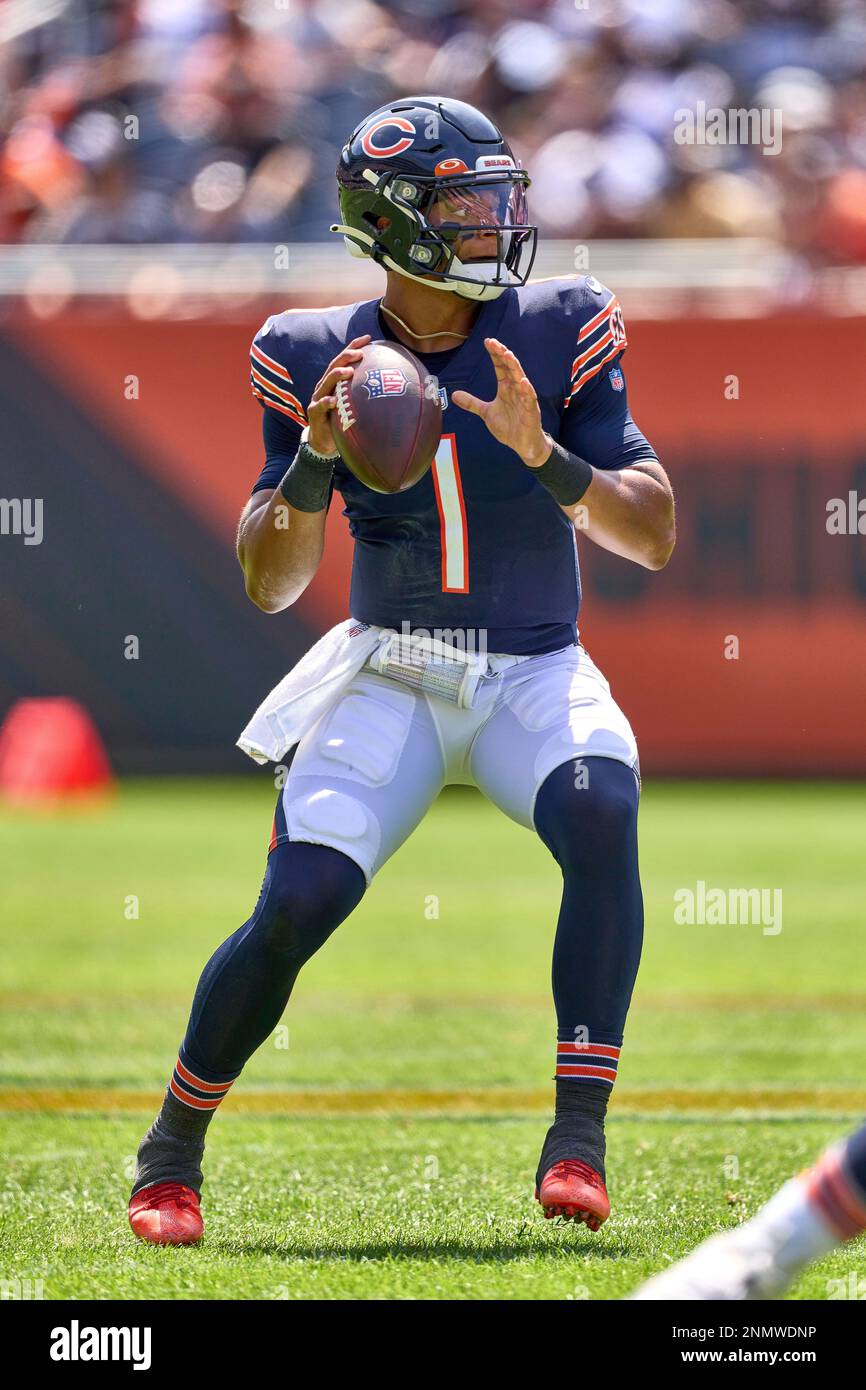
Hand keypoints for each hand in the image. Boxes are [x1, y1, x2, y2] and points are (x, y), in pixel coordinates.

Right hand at [306, 334, 371, 454]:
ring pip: (326, 382)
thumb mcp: (354, 405)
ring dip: (337, 375)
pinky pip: (319, 406)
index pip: (344, 360)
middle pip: (334, 366)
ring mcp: (318, 397)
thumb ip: (366, 395)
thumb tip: (394, 389)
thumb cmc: (342, 420)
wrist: (324, 441)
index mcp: (335, 381)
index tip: (368, 338)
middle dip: (346, 357)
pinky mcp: (314, 412)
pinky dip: (326, 402)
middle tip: (360, 353)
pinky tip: (333, 401)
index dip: (354, 347)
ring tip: (349, 371)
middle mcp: (325, 386)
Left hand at [452, 338, 551, 466]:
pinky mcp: (531, 411)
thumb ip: (472, 403)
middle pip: (510, 368)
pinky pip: (529, 399)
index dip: (494, 354)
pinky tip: (523, 381)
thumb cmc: (509, 426)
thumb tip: (453, 395)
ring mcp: (525, 399)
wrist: (523, 445)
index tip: (487, 341)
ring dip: (514, 367)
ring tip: (508, 355)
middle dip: (503, 355)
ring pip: (520, 379)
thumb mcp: (486, 413)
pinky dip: (527, 390)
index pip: (500, 367)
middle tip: (495, 343)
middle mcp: (516, 389)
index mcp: (506, 388)